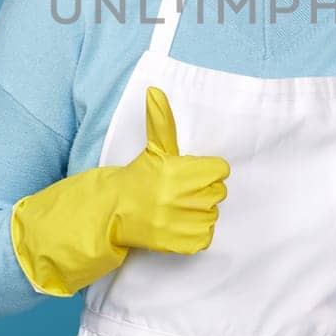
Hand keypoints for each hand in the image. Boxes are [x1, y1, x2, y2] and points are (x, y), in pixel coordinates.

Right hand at [108, 86, 229, 253]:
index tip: (191, 174)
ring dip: (199, 212)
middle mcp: (180, 198)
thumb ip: (161, 121)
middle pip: (218, 192)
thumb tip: (155, 91)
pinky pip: (206, 236)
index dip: (207, 170)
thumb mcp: (153, 149)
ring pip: (213, 214)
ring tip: (177, 208)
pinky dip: (196, 232)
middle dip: (202, 190)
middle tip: (180, 191)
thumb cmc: (139, 177)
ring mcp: (180, 223)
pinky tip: (178, 224)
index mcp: (177, 172)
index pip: (220, 170)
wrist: (114, 213)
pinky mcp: (180, 244)